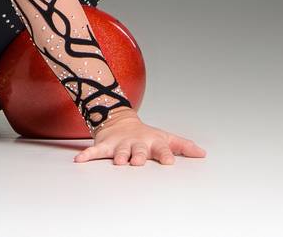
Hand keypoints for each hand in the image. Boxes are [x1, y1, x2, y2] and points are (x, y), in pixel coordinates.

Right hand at [74, 109, 206, 165]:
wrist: (119, 120)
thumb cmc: (146, 135)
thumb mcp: (166, 137)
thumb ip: (183, 146)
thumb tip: (203, 154)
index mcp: (153, 142)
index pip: (162, 148)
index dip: (166, 155)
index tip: (169, 162)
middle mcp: (137, 143)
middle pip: (138, 149)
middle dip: (138, 155)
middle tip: (138, 162)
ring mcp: (120, 144)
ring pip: (119, 151)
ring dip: (118, 156)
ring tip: (117, 162)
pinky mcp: (105, 145)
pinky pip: (95, 151)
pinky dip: (87, 155)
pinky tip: (79, 160)